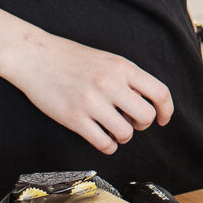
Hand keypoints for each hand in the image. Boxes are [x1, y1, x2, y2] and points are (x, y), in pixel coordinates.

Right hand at [6, 34, 173, 154]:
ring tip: (114, 130)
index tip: (164, 119)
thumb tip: (147, 103)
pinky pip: (103, 142)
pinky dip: (107, 146)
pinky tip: (102, 139)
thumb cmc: (72, 58)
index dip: (167, 110)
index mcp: (123, 68)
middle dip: (142, 124)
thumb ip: (129, 78)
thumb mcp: (109, 60)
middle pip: (146, 116)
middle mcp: (111, 84)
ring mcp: (92, 101)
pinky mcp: (73, 117)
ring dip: (123, 136)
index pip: (160, 93)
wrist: (35, 56)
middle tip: (131, 122)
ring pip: (125, 133)